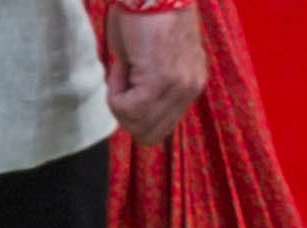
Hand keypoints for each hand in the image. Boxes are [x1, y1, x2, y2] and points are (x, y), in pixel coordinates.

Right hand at [104, 7, 207, 147]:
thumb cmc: (143, 12)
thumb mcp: (148, 58)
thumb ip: (146, 86)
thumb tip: (129, 107)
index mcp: (191, 83)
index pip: (159, 128)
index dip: (135, 113)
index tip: (130, 81)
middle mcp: (191, 88)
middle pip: (150, 135)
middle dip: (128, 115)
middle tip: (125, 79)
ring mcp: (179, 86)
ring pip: (138, 125)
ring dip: (120, 102)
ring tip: (126, 68)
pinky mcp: (161, 81)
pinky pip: (127, 109)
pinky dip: (115, 93)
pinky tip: (122, 65)